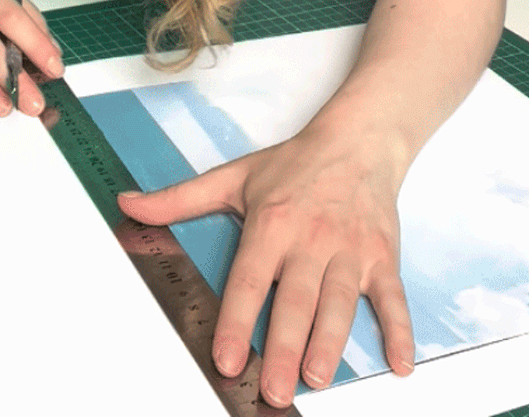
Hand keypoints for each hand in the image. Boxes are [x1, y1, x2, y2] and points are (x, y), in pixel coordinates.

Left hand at [116, 125, 414, 408]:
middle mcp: (311, 239)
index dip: (236, 319)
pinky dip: (399, 330)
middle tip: (272, 388)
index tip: (225, 357)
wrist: (357, 140)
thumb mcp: (233, 177)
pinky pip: (393, 298)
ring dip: (330, 342)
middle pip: (296, 300)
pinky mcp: (383, 258)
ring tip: (315, 377)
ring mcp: (350, 250)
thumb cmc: (295, 164)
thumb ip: (179, 199)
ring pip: (340, 303)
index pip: (249, 278)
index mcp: (272, 223)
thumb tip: (128, 205)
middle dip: (283, 346)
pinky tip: (400, 362)